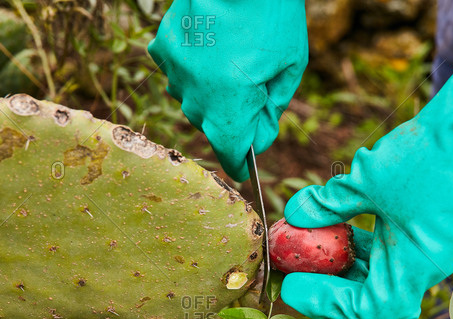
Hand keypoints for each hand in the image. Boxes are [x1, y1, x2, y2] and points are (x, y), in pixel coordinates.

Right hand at [148, 0, 307, 181]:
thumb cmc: (273, 12)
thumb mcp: (290, 65)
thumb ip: (273, 109)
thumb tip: (257, 140)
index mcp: (230, 104)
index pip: (230, 153)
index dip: (239, 164)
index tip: (244, 169)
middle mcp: (195, 95)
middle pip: (213, 127)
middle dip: (234, 119)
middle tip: (255, 90)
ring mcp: (174, 72)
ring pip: (193, 102)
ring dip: (213, 95)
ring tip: (232, 62)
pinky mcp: (162, 48)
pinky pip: (177, 75)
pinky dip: (194, 72)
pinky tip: (209, 51)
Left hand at [281, 26, 452, 318]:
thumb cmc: (432, 158)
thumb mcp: (369, 181)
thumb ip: (330, 203)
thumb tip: (296, 214)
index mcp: (414, 267)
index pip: (368, 309)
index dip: (325, 303)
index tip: (292, 286)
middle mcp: (424, 263)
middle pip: (372, 291)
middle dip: (330, 281)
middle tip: (296, 266)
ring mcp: (428, 244)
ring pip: (381, 266)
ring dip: (344, 257)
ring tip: (312, 240)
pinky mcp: (428, 224)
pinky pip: (390, 244)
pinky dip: (363, 237)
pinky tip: (341, 218)